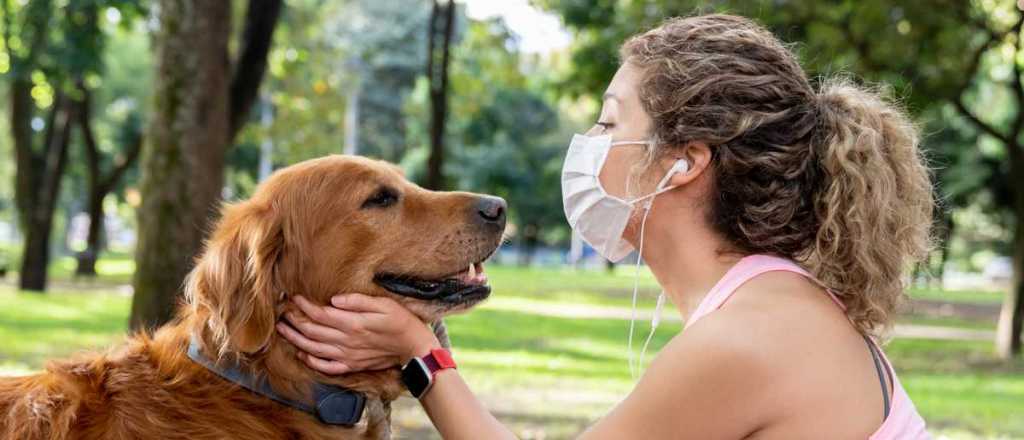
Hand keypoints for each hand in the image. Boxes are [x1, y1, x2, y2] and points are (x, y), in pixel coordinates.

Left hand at [276, 293, 440, 374]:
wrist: (413, 347)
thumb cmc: (401, 321)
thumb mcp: (384, 303)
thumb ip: (358, 301)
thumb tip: (334, 299)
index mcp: (353, 323)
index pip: (320, 314)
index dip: (304, 306)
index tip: (294, 297)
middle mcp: (347, 341)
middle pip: (312, 331)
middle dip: (294, 320)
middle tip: (282, 311)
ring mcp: (347, 355)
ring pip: (313, 349)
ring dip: (296, 339)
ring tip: (283, 329)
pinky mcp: (351, 365)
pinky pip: (326, 366)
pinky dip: (311, 361)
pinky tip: (302, 353)